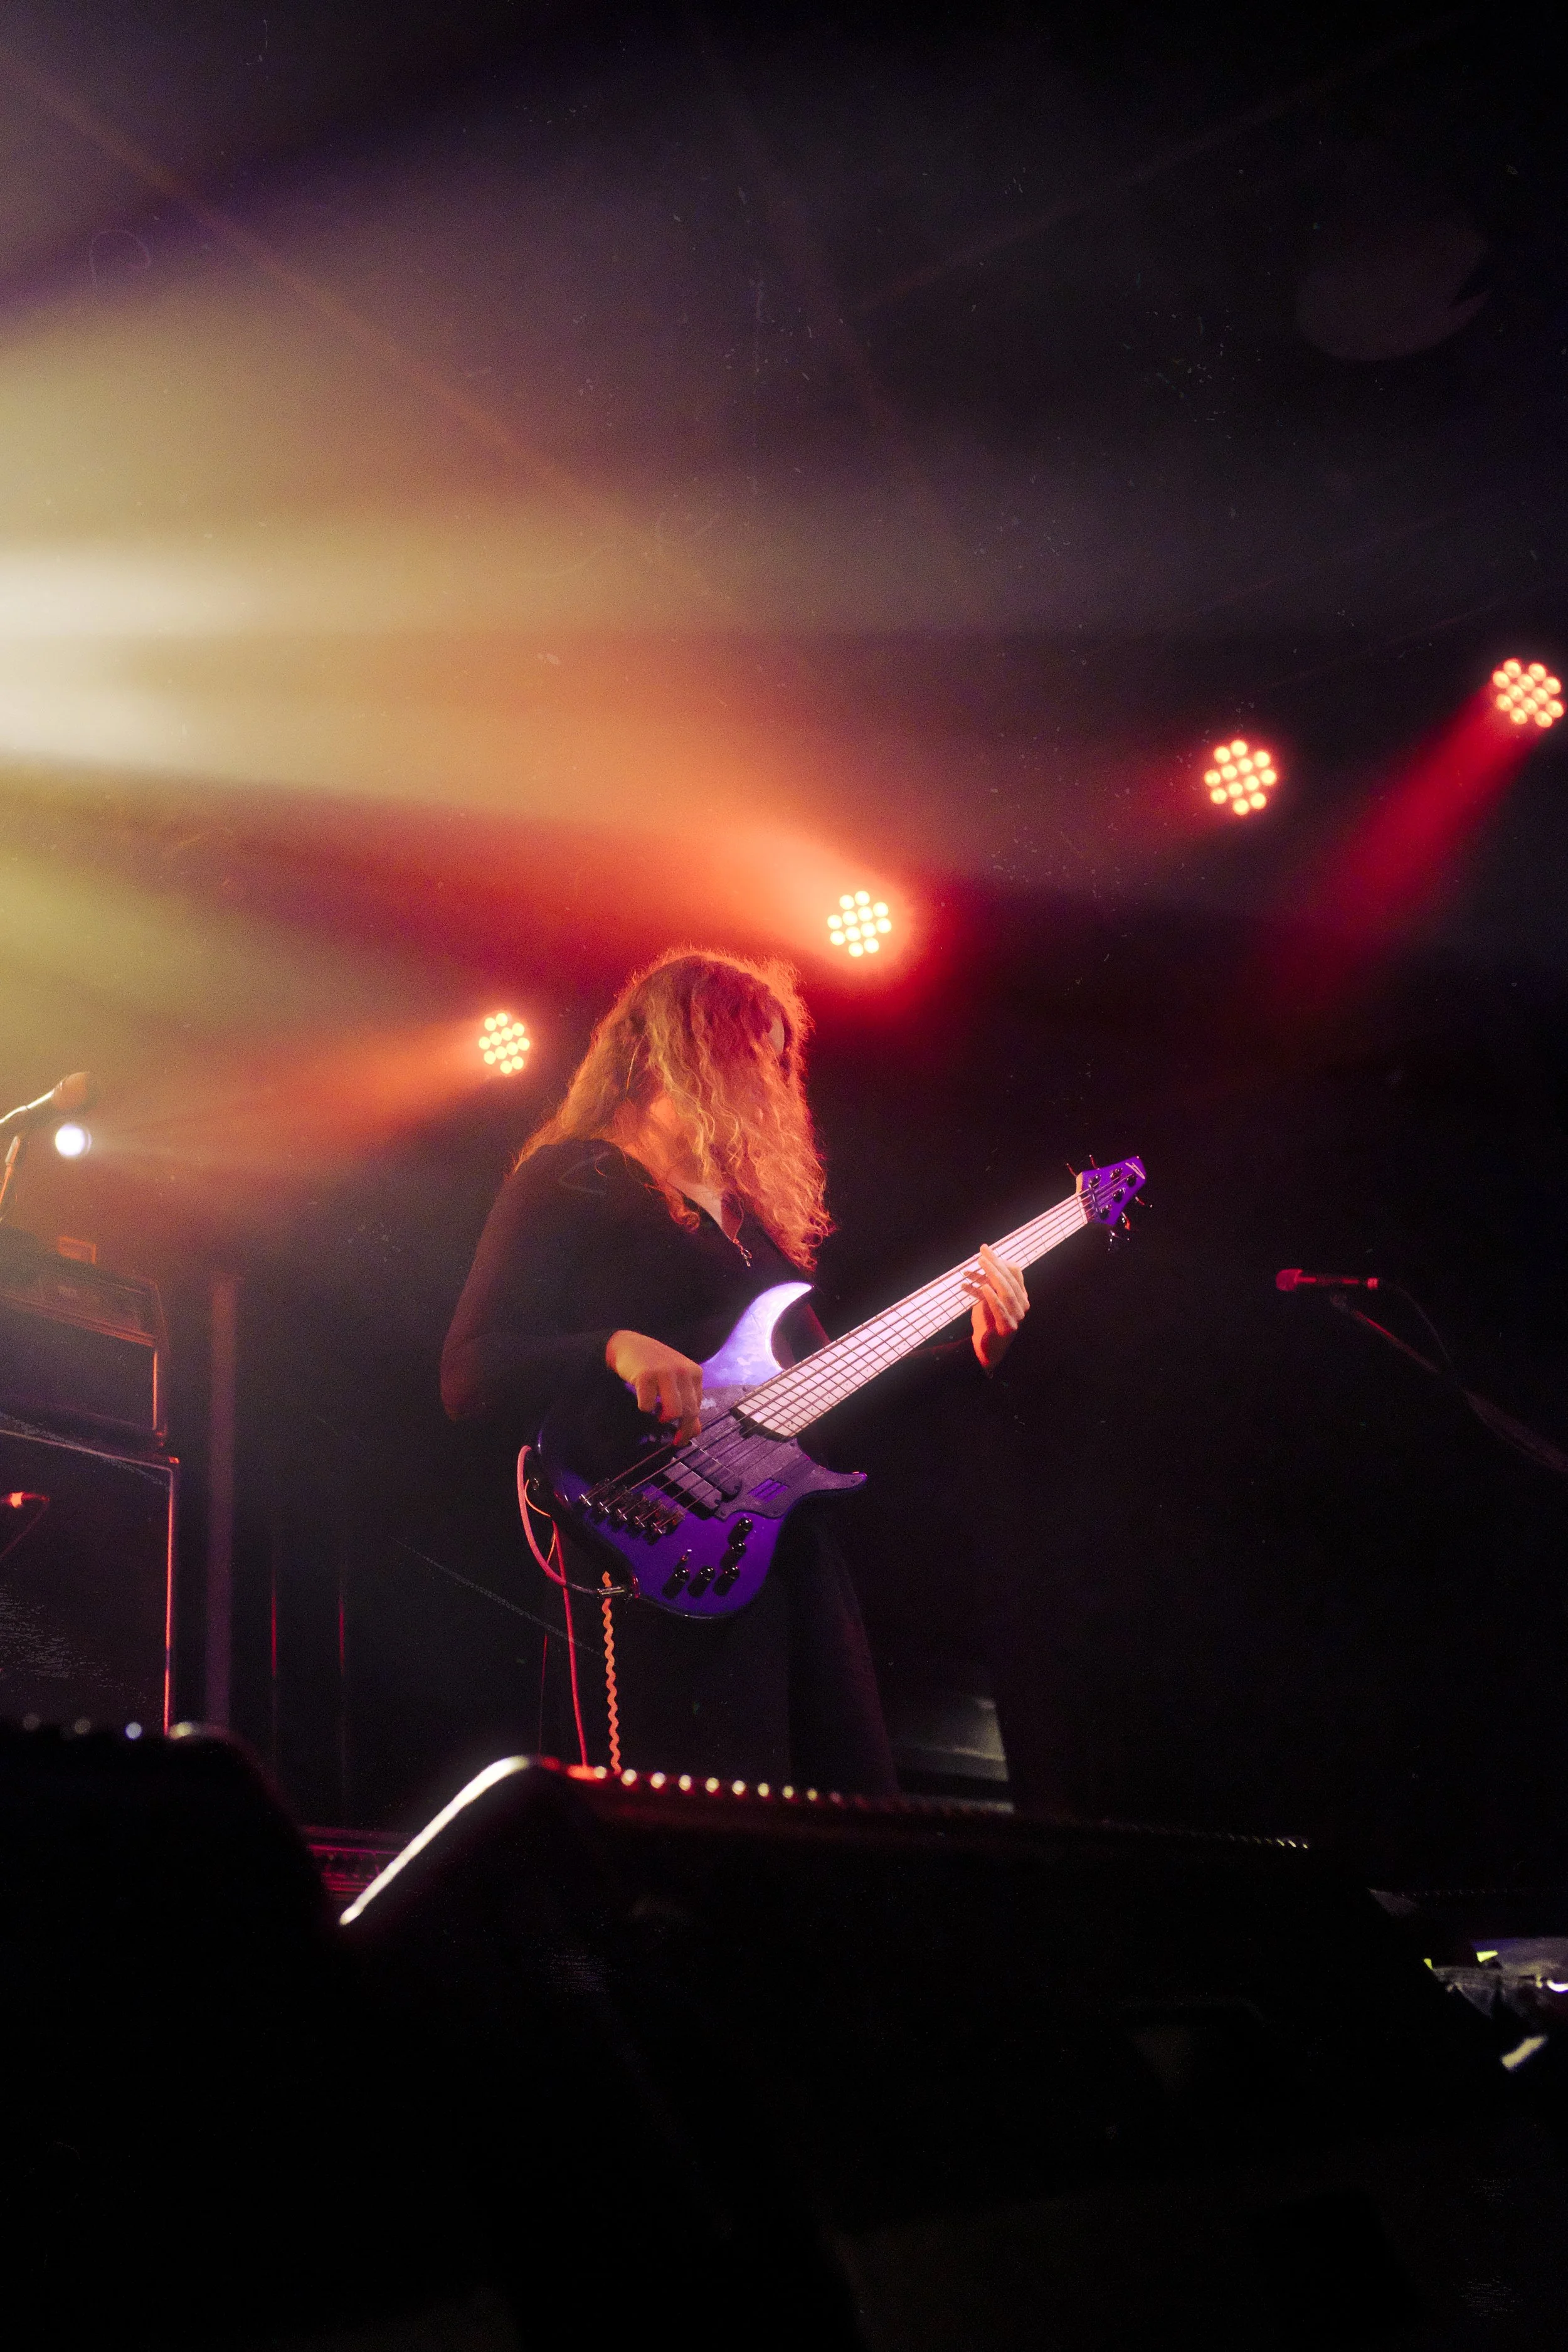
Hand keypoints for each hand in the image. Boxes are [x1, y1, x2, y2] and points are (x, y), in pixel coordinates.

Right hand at [606, 1330, 704, 1442]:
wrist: (629, 1345)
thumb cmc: (655, 1366)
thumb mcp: (676, 1382)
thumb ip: (687, 1404)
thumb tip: (696, 1432)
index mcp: (694, 1372)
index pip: (697, 1406)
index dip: (691, 1426)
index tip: (684, 1437)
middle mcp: (683, 1371)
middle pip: (689, 1411)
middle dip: (682, 1430)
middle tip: (675, 1440)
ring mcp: (664, 1372)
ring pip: (674, 1410)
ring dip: (665, 1418)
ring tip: (659, 1416)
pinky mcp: (645, 1376)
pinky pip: (648, 1404)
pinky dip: (645, 1407)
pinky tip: (644, 1399)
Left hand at [963, 1243, 1028, 1369]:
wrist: (984, 1348)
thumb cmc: (987, 1321)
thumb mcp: (988, 1298)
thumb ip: (990, 1282)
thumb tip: (984, 1259)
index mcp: (1020, 1295)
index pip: (1014, 1272)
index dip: (999, 1260)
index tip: (984, 1249)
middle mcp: (1022, 1305)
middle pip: (1009, 1279)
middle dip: (994, 1264)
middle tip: (981, 1254)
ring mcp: (1017, 1317)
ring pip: (1006, 1291)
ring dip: (992, 1275)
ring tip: (979, 1264)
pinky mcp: (1008, 1328)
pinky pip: (1001, 1309)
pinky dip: (992, 1297)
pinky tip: (983, 1287)